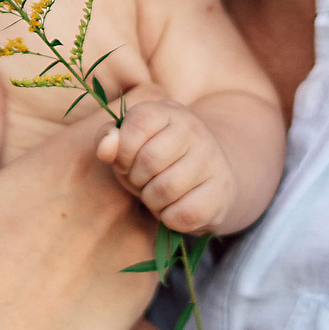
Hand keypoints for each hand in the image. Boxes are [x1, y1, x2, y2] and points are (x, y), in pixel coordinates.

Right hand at [0, 57, 156, 329]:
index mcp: (77, 156)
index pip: (136, 105)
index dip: (131, 109)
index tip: (114, 123)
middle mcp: (119, 188)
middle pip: (161, 146)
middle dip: (149, 149)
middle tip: (127, 163)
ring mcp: (140, 233)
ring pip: (173, 191)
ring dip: (157, 191)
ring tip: (123, 208)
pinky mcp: (151, 277)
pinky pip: (171, 240)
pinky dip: (158, 235)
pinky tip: (122, 251)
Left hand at [95, 98, 235, 234]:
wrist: (206, 175)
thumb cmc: (156, 159)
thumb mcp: (128, 145)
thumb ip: (108, 140)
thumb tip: (106, 149)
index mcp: (167, 111)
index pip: (135, 127)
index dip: (123, 153)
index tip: (128, 163)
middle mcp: (194, 128)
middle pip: (149, 161)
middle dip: (137, 180)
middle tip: (144, 182)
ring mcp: (212, 159)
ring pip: (165, 190)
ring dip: (152, 201)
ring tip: (158, 195)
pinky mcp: (222, 191)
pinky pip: (184, 214)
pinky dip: (170, 218)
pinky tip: (174, 208)